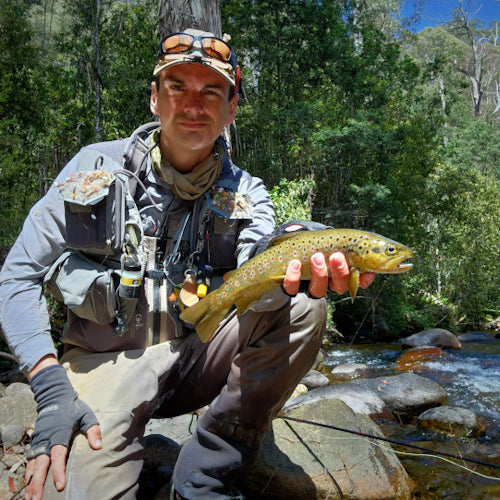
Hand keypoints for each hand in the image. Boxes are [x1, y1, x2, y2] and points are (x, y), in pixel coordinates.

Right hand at [25, 364, 100, 498]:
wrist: (55, 396)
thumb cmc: (73, 408)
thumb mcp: (87, 415)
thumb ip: (93, 430)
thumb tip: (98, 446)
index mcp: (59, 433)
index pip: (58, 456)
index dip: (58, 471)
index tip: (59, 486)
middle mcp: (46, 439)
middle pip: (40, 465)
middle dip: (37, 483)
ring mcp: (38, 441)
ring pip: (32, 465)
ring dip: (30, 483)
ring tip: (30, 499)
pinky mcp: (34, 442)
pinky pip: (29, 461)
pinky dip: (28, 475)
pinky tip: (28, 486)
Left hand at [283, 252, 374, 297]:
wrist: (287, 248)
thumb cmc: (313, 243)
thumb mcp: (331, 240)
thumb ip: (347, 244)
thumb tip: (363, 247)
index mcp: (339, 274)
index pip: (355, 281)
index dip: (362, 280)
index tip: (365, 273)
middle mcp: (327, 283)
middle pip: (339, 286)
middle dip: (340, 272)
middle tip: (336, 256)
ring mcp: (309, 286)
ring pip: (318, 290)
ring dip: (319, 273)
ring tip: (316, 257)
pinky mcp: (291, 287)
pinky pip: (293, 287)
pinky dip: (293, 276)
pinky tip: (294, 263)